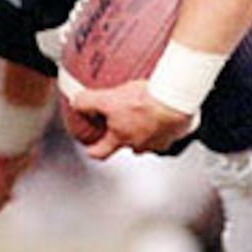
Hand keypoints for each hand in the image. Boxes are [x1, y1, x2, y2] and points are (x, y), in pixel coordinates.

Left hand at [69, 80, 196, 158]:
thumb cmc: (145, 102)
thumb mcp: (108, 99)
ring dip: (145, 130)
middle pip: (126, 145)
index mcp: (120, 138)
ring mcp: (159, 141)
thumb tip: (75, 103)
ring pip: (148, 141)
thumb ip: (87, 102)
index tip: (90, 148)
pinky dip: (164, 124)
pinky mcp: (176, 133)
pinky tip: (164, 111)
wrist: (175, 99)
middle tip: (123, 121)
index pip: (101, 153)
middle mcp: (139, 144)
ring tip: (146, 114)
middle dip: (123, 135)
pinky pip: (167, 132)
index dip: (93, 150)